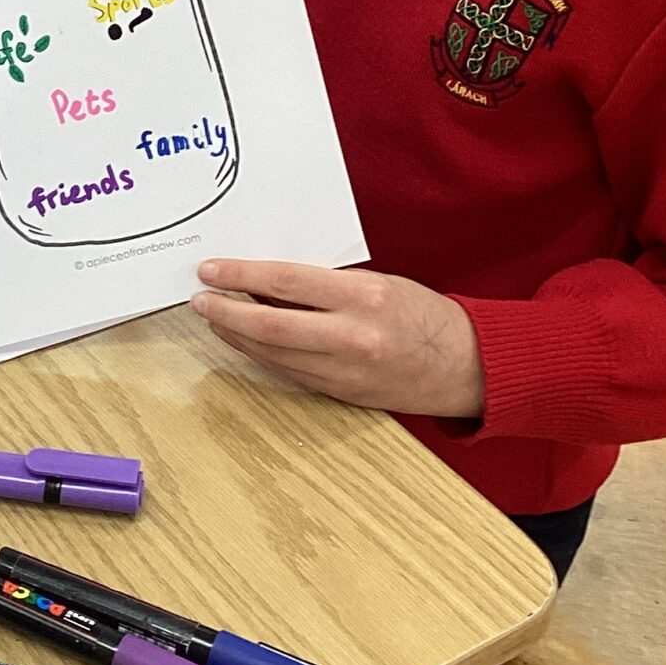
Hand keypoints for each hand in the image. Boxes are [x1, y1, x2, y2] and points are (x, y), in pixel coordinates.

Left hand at [192, 259, 486, 422]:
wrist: (466, 367)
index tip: (211, 271)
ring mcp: (344, 372)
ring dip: (237, 337)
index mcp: (362, 298)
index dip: (241, 276)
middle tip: (199, 300)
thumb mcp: (379, 283)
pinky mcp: (341, 394)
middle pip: (270, 325)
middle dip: (226, 312)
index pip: (285, 283)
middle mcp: (350, 337)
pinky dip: (263, 356)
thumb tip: (269, 280)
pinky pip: (290, 373)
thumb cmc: (423, 315)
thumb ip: (327, 284)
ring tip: (215, 319)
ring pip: (274, 354)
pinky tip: (246, 343)